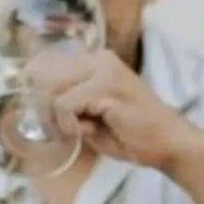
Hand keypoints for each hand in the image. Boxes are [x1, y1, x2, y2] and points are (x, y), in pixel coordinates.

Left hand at [24, 47, 184, 170]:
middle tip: (59, 129)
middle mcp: (98, 59)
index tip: (42, 113)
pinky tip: (83, 132)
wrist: (168, 144)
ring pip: (50, 88)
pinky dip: (68, 124)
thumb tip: (34, 102)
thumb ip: (68, 103)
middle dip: (42, 106)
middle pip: (42, 73)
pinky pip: (64, 104)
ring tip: (76, 132)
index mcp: (96, 61)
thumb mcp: (92, 115)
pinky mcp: (105, 87)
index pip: (46, 61)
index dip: (35, 87)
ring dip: (55, 117)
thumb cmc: (133, 135)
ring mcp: (103, 70)